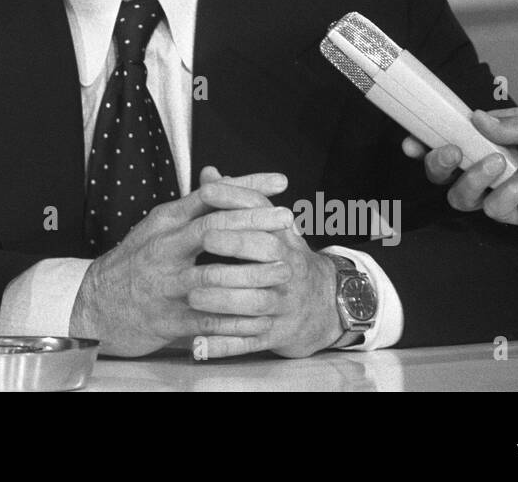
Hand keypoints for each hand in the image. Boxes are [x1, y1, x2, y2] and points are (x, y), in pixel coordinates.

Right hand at [69, 167, 295, 356]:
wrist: (95, 304)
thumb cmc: (134, 263)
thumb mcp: (158, 227)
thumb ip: (191, 206)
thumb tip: (220, 178)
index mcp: (165, 222)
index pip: (209, 195)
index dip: (246, 187)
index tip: (280, 183)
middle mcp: (164, 248)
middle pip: (213, 227)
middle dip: (254, 222)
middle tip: (288, 218)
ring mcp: (165, 284)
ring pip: (212, 274)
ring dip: (253, 273)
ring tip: (284, 269)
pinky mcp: (167, 318)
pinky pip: (208, 319)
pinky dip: (237, 320)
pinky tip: (261, 318)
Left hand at [190, 188, 341, 358]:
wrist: (324, 306)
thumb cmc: (283, 261)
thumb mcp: (269, 230)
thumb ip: (237, 203)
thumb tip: (209, 173)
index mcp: (283, 240)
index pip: (263, 212)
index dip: (236, 199)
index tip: (206, 193)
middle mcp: (288, 269)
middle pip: (266, 254)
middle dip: (235, 246)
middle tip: (202, 240)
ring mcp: (284, 303)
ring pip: (257, 301)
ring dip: (225, 299)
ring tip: (193, 296)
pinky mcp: (276, 334)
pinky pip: (250, 341)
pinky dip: (225, 344)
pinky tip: (200, 344)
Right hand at [403, 107, 517, 228]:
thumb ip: (515, 124)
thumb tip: (476, 118)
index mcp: (490, 137)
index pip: (449, 138)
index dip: (424, 140)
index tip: (411, 141)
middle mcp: (489, 165)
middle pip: (443, 172)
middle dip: (439, 164)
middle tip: (452, 152)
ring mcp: (500, 191)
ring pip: (461, 196)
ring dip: (473, 180)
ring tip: (499, 165)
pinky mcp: (517, 214)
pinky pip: (496, 210)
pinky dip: (508, 194)